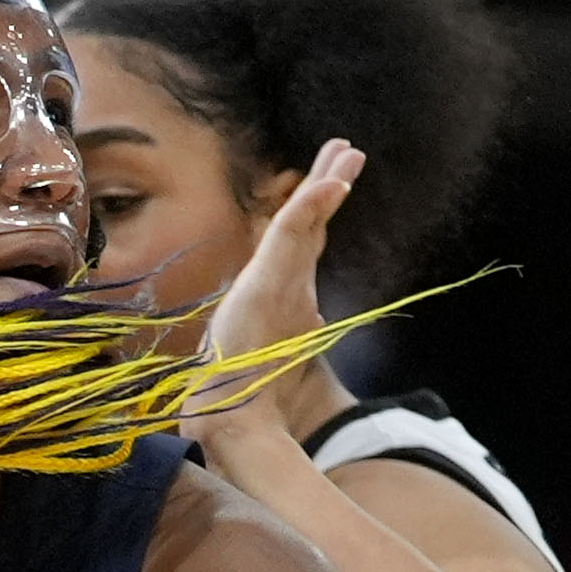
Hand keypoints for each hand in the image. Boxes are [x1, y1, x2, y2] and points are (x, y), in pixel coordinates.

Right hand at [193, 139, 364, 454]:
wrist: (224, 424)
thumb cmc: (239, 408)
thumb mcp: (276, 376)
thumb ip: (286, 361)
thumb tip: (308, 361)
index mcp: (277, 303)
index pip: (303, 247)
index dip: (318, 212)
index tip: (335, 179)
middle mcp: (273, 288)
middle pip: (304, 227)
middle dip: (322, 186)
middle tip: (345, 148)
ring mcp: (268, 285)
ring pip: (301, 224)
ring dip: (323, 186)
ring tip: (346, 152)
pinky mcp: (262, 287)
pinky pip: (290, 237)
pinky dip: (309, 208)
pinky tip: (331, 189)